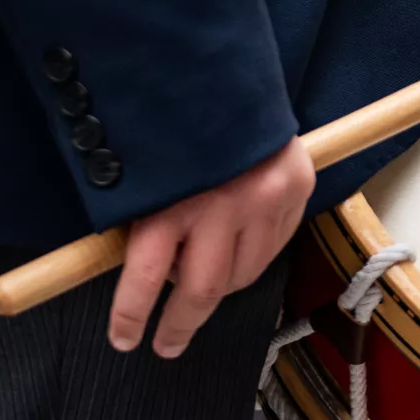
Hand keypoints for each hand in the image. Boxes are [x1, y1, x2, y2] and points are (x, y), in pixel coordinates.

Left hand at [107, 138, 314, 356]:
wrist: (230, 74)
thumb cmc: (173, 122)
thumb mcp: (143, 168)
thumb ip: (141, 218)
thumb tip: (139, 275)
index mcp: (169, 199)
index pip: (143, 277)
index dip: (130, 316)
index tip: (123, 339)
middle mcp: (220, 206)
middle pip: (200, 291)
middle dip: (177, 326)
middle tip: (165, 345)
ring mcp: (265, 201)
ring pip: (242, 276)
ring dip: (218, 288)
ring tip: (200, 287)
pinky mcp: (296, 193)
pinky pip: (272, 249)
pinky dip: (251, 258)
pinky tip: (235, 249)